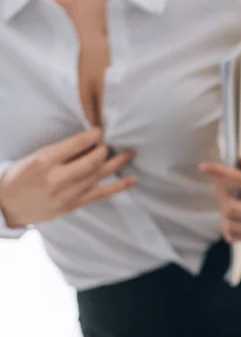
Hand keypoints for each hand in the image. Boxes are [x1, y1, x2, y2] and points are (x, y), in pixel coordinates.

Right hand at [0, 128, 135, 227]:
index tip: (101, 129)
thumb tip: (87, 141)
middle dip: (105, 149)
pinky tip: (132, 180)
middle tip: (111, 142)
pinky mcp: (73, 205)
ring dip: (117, 163)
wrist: (6, 206)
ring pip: (98, 175)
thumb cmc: (20, 177)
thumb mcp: (34, 157)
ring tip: (130, 153)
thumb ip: (60, 151)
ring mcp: (67, 194)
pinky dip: (118, 186)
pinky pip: (100, 194)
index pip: (76, 143)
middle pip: (92, 160)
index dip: (93, 135)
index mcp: (45, 161)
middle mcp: (57, 178)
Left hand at [199, 157, 240, 243]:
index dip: (223, 173)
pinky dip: (227, 221)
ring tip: (229, 196)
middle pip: (232, 208)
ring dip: (223, 206)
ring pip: (229, 223)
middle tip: (221, 183)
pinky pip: (231, 234)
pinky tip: (235, 210)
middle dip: (220, 193)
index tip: (204, 167)